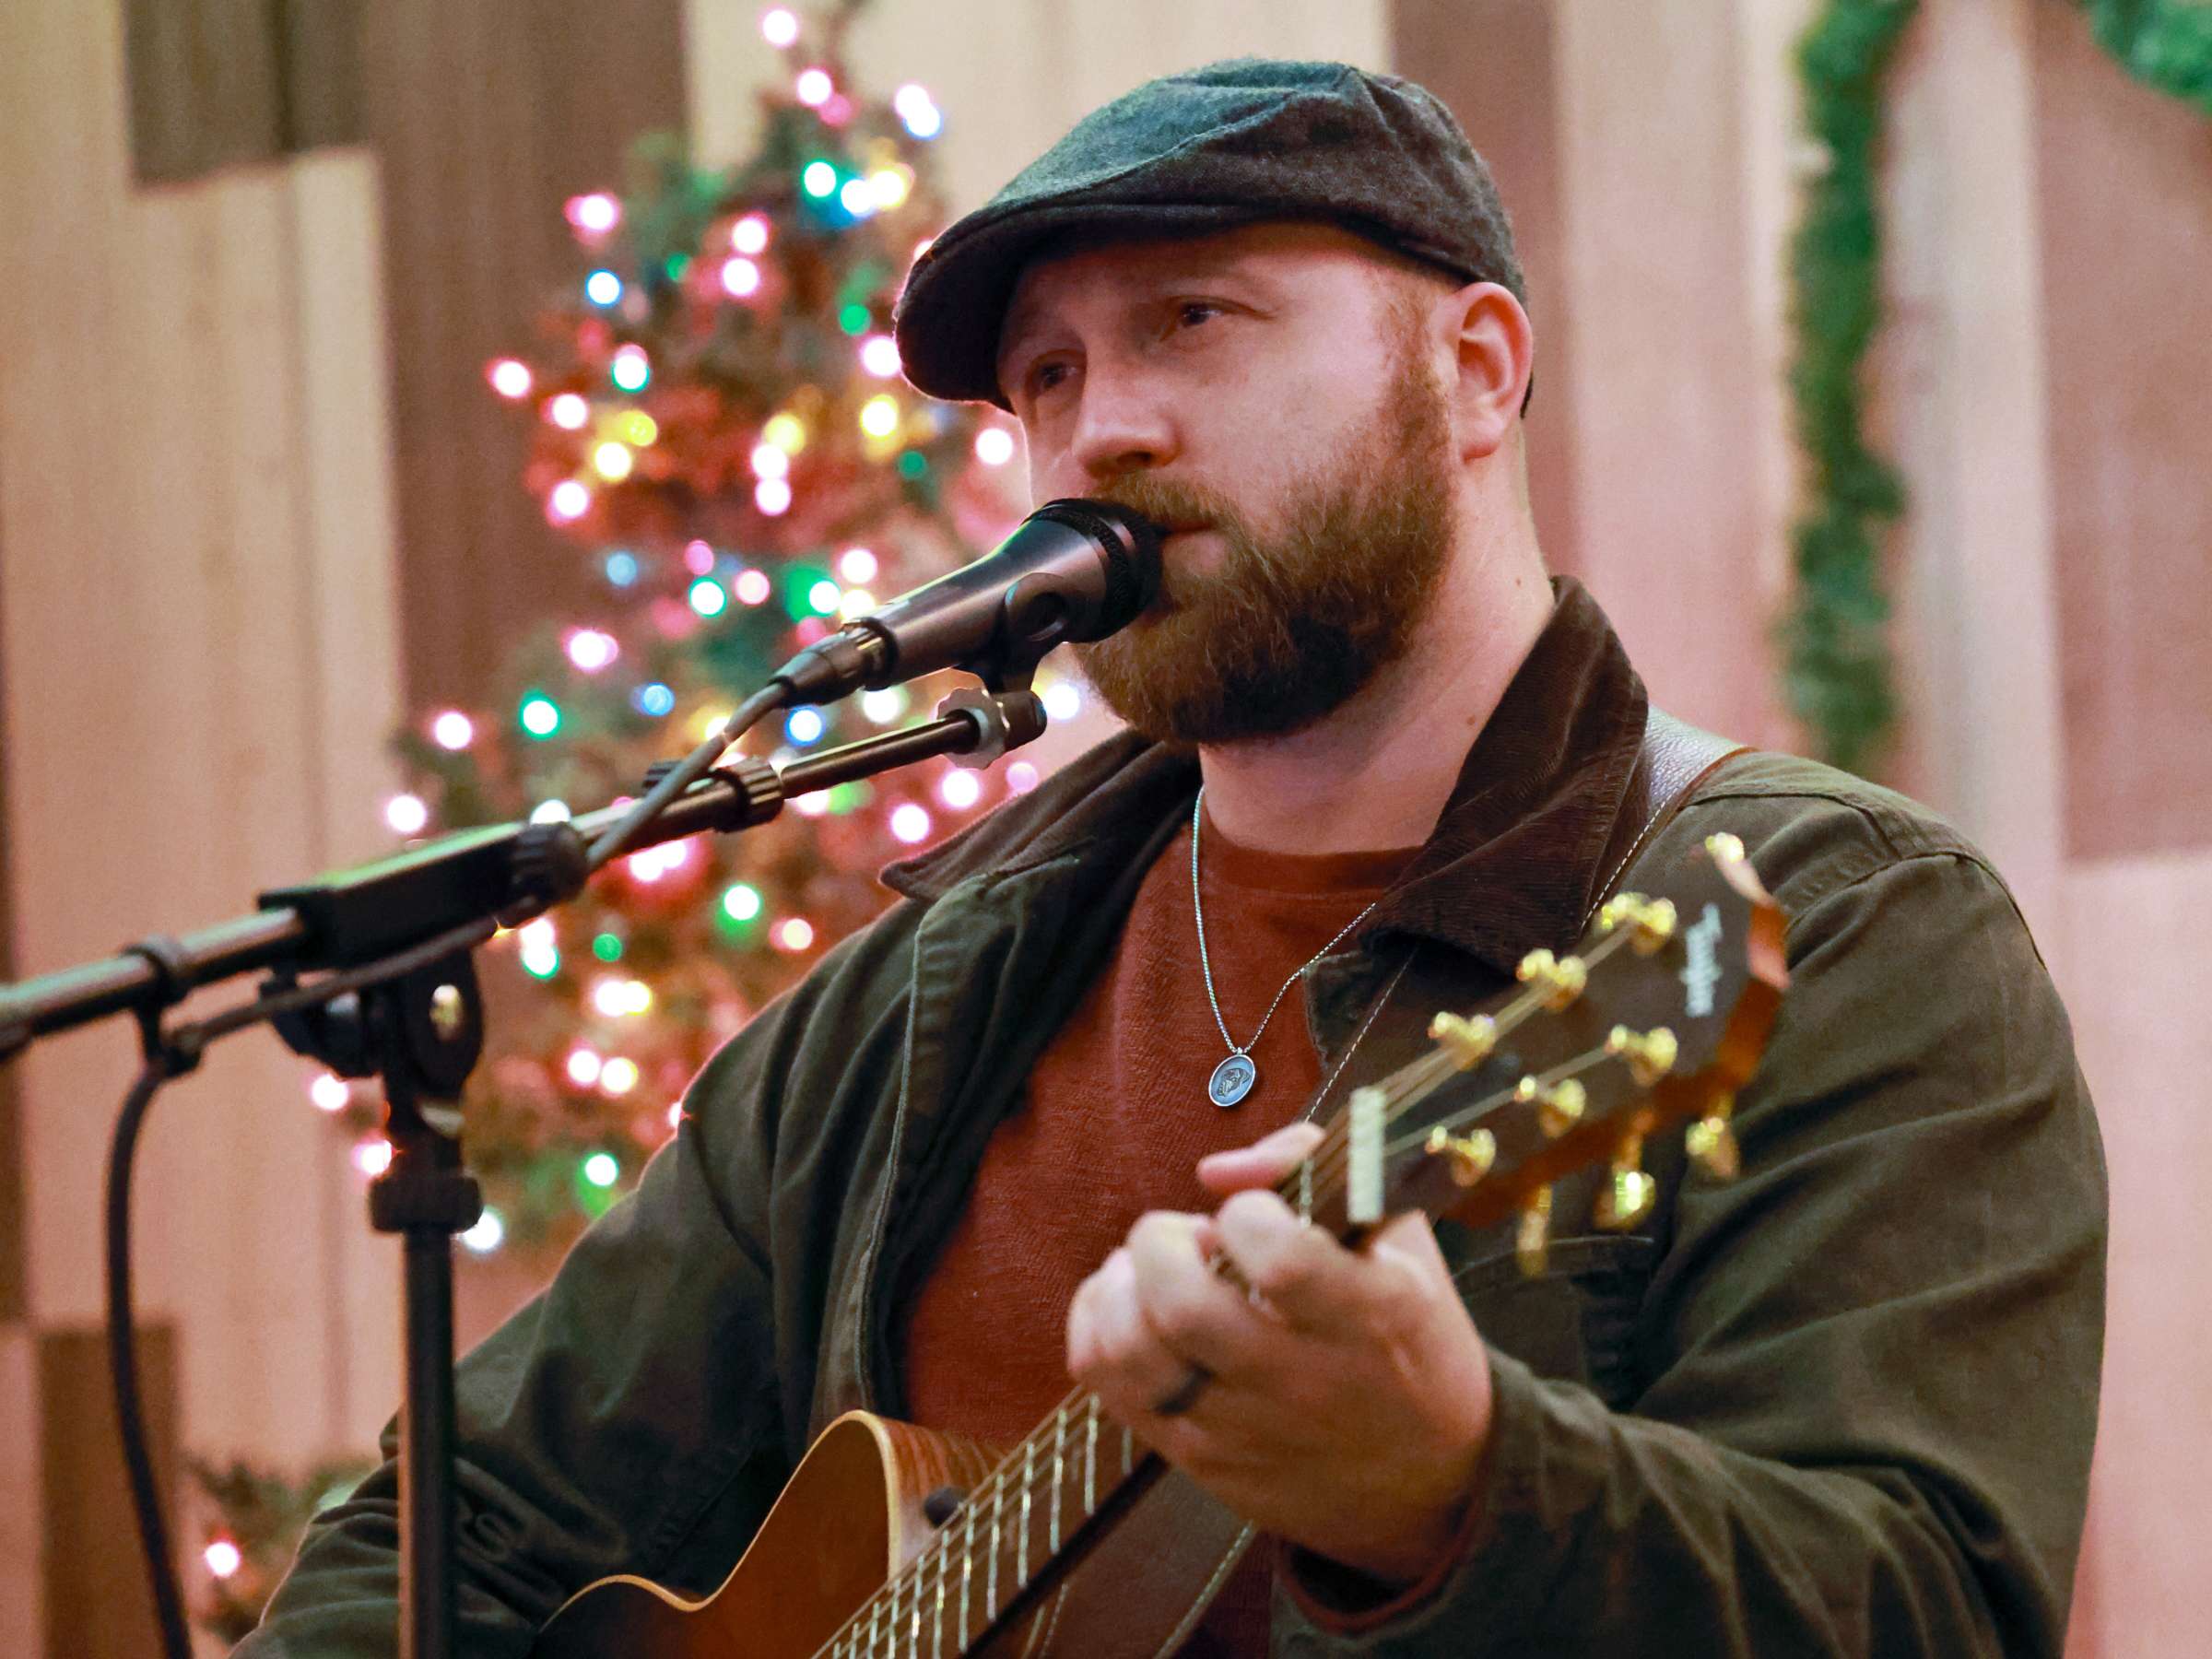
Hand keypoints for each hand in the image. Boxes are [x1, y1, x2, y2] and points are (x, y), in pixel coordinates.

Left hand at [1065, 1122, 1494, 1583]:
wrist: (1431, 1482)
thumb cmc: (1409, 1337)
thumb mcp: (1398, 1242)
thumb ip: (1314, 1169)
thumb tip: (1215, 1172)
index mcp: (1373, 1318)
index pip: (1282, 1262)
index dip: (1247, 1217)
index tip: (1254, 1216)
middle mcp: (1306, 1383)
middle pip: (1184, 1309)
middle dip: (1160, 1241)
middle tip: (1185, 1234)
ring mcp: (1246, 1430)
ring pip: (1132, 1355)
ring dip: (1119, 1287)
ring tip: (1149, 1268)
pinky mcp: (1201, 1461)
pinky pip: (1110, 1390)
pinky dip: (1097, 1326)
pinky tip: (1127, 1303)